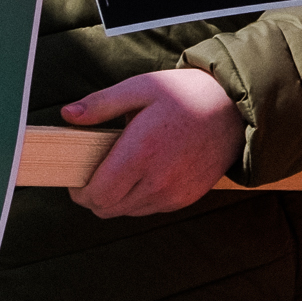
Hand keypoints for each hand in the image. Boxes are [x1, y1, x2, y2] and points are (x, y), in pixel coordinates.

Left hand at [60, 67, 240, 216]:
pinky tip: (144, 174)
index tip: (77, 179)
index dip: (80, 191)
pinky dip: (139, 198)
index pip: (97, 195)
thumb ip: (101, 104)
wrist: (234, 109)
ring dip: (117, 198)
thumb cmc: (185, 94)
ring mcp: (174, 193)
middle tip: (94, 175)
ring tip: (122, 170)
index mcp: (141, 152)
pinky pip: (150, 208)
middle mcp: (158, 180)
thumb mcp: (140, 88)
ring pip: (128, 212)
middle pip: (108, 209)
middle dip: (94, 197)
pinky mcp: (187, 198)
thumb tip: (67, 115)